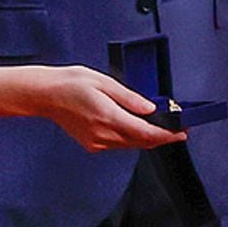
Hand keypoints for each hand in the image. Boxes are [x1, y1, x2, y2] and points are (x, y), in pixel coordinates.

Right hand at [31, 65, 186, 152]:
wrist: (46, 95)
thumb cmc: (72, 83)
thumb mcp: (105, 82)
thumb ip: (130, 98)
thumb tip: (151, 108)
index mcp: (108, 117)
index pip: (145, 133)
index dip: (166, 135)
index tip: (181, 133)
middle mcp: (103, 134)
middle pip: (140, 142)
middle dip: (161, 137)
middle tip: (177, 128)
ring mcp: (96, 142)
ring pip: (130, 144)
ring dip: (146, 138)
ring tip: (160, 126)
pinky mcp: (92, 144)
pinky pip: (118, 144)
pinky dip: (131, 137)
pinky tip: (135, 126)